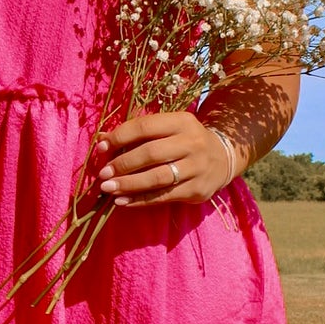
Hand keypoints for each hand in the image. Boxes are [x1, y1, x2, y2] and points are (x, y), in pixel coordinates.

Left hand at [91, 112, 240, 207]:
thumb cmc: (185, 142)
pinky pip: (163, 196)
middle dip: (122, 164)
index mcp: (182, 122)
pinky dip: (140, 200)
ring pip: (157, 177)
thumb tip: (101, 140)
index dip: (120, 137)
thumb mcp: (168, 129)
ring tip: (108, 189)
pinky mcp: (197, 190)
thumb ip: (138, 133)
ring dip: (129, 184)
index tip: (101, 148)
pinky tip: (122, 202)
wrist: (223, 159)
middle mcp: (192, 143)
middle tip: (103, 174)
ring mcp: (197, 168)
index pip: (145, 127)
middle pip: (150, 153)